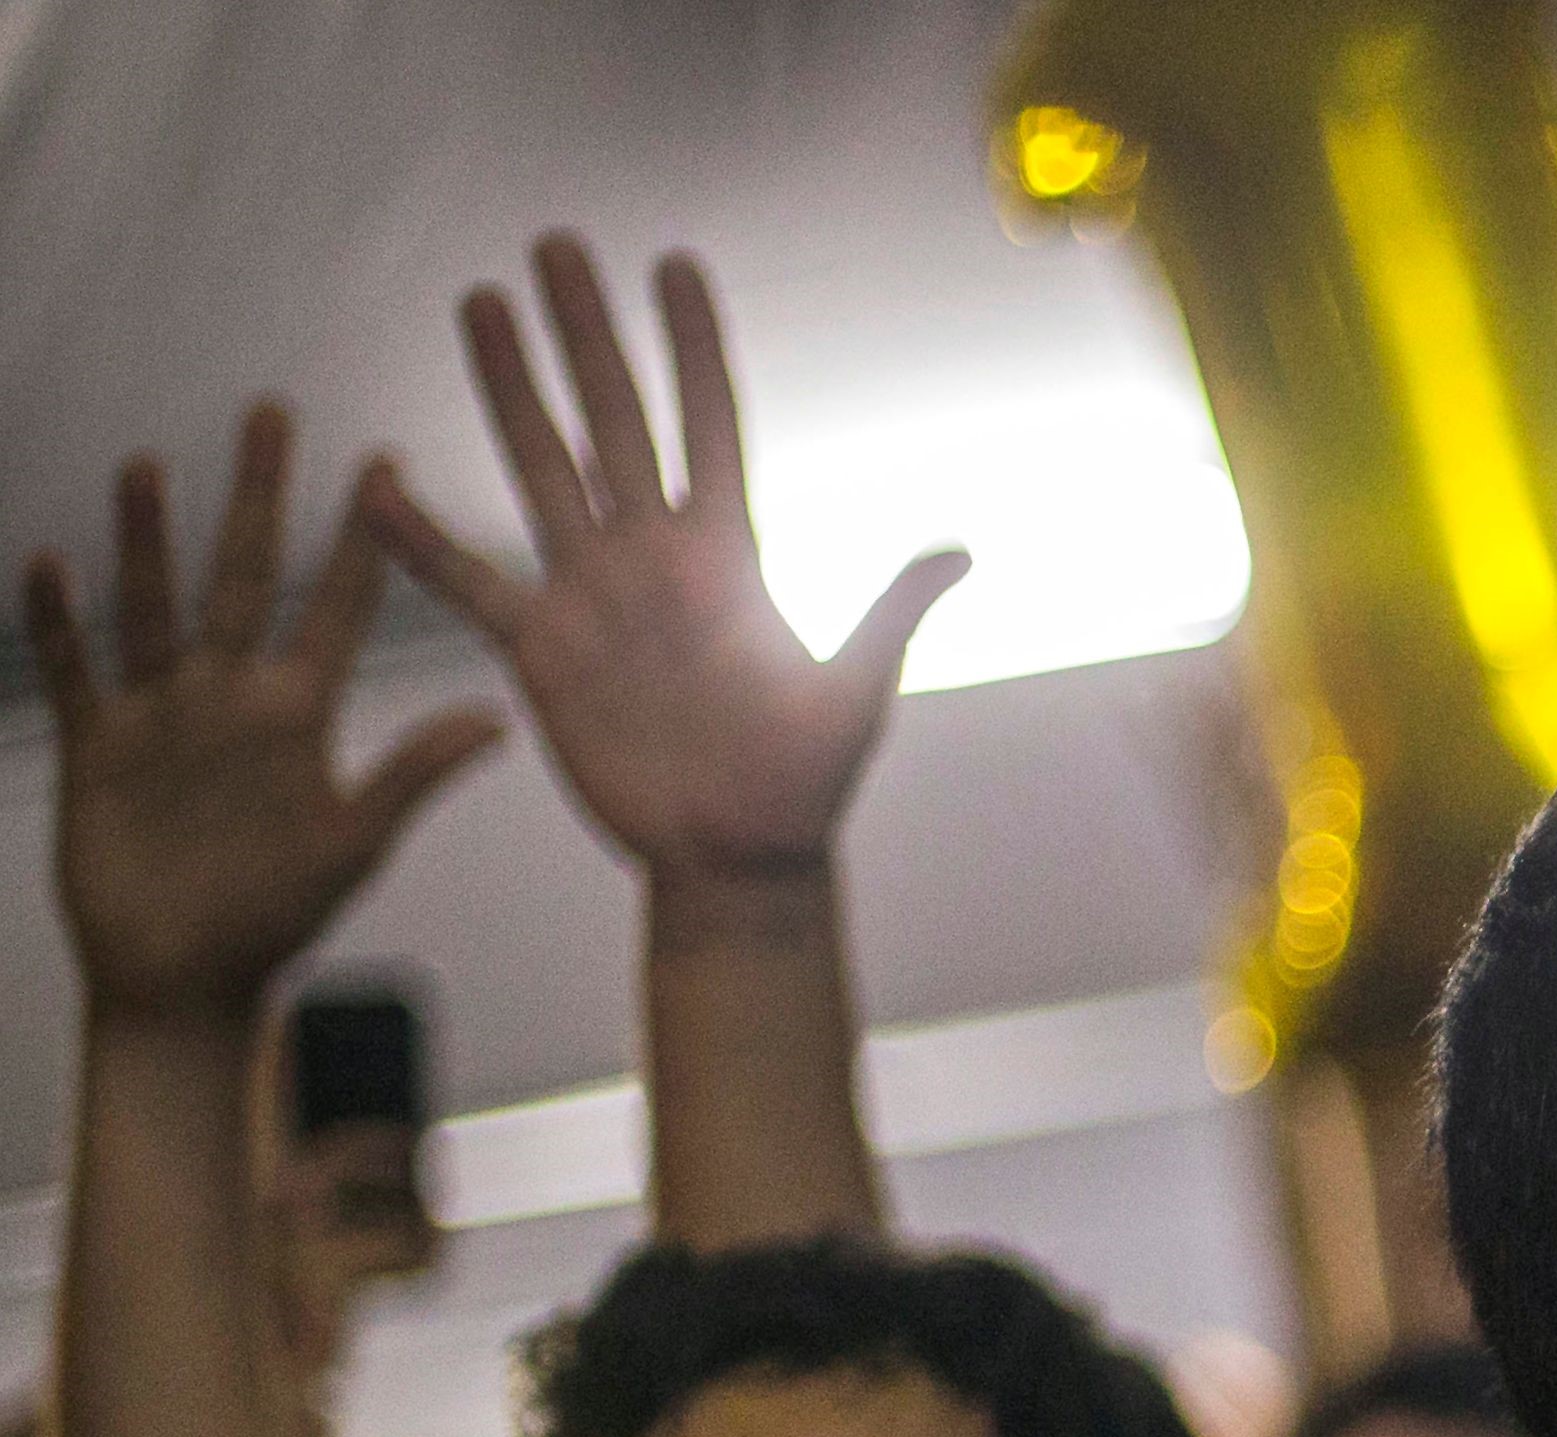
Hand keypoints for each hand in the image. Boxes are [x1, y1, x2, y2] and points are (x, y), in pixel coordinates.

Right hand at [19, 409, 501, 1034]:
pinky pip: (76, 672)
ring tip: (148, 464)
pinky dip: (60, 624)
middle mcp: (232, 697)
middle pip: (244, 576)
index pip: (340, 605)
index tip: (389, 462)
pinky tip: (49, 564)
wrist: (189, 980)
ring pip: (155, 606)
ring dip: (148, 539)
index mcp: (302, 714)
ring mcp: (162, 715)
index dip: (365, 539)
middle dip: (257, 497)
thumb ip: (413, 776)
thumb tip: (499, 721)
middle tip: (270, 412)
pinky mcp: (98, 746)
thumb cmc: (279, 918)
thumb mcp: (352, 844)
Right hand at [359, 235, 962, 883]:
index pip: (709, 425)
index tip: (674, 266)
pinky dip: (424, 539)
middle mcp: (656, 556)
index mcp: (731, 556)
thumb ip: (891, 613)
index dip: (692, 348)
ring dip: (510, 389)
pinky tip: (380, 484)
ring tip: (481, 305)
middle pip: (614, 420)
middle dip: (584, 335)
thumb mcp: (857, 692)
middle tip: (554, 245)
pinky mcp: (543, 650)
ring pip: (541, 467)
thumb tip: (961, 549)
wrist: (740, 856)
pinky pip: (472, 583)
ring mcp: (594, 595)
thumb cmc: (806, 780)